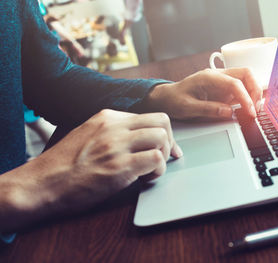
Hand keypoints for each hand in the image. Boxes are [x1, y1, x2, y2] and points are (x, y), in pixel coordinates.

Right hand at [0, 109, 180, 230]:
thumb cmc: (63, 166)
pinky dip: (158, 171)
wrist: (41, 184)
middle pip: (161, 120)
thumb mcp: (87, 135)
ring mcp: (117, 145)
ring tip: (151, 170)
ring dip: (163, 156)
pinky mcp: (120, 166)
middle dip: (169, 139)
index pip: (149, 116)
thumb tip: (137, 138)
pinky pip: (156, 159)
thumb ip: (111, 132)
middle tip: (167, 157)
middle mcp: (114, 126)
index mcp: (106, 117)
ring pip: (161, 137)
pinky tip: (146, 179)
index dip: (162, 133)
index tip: (165, 147)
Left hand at [146, 68, 262, 119]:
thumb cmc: (174, 100)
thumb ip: (208, 109)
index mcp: (209, 77)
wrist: (166, 98)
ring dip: (254, 93)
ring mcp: (222, 81)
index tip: (250, 111)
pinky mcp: (224, 89)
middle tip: (255, 109)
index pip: (235, 83)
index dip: (245, 97)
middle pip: (246, 74)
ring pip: (247, 79)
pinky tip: (248, 109)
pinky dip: (249, 97)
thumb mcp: (187, 108)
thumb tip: (229, 112)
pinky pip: (242, 89)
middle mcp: (218, 76)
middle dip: (255, 90)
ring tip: (253, 110)